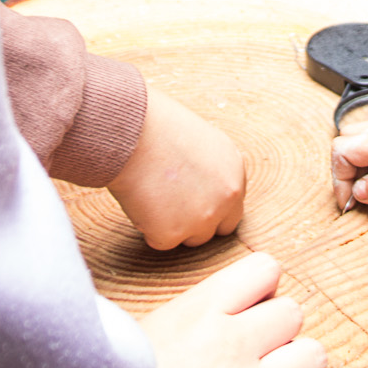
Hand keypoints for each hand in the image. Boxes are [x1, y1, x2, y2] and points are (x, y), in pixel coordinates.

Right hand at [109, 87, 245, 249]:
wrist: (132, 131)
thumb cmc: (156, 126)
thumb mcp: (201, 141)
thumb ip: (211, 170)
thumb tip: (201, 189)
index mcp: (234, 172)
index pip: (232, 206)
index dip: (210, 206)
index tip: (192, 201)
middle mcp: (226, 198)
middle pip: (217, 229)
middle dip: (196, 222)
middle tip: (170, 205)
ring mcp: (201, 219)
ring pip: (189, 238)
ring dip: (172, 225)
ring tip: (152, 194)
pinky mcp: (172, 234)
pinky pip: (159, 241)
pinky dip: (147, 227)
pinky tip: (140, 199)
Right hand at [142, 252, 325, 367]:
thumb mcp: (136, 333)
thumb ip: (183, 312)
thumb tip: (203, 301)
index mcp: (201, 311)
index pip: (264, 270)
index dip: (259, 287)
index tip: (246, 306)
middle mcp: (233, 346)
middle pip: (293, 312)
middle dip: (277, 329)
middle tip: (254, 350)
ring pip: (312, 356)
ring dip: (293, 367)